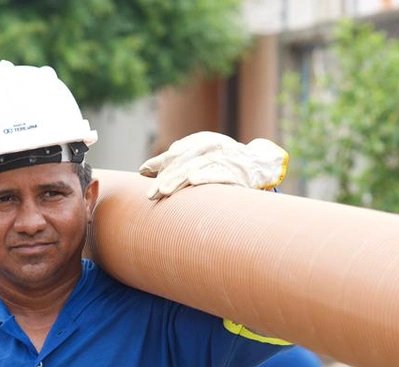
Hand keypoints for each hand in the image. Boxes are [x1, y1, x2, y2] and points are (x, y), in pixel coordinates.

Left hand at [139, 131, 288, 199]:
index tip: (143, 173)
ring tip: (165, 190)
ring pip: (197, 168)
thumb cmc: (221, 161)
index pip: (176, 154)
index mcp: (201, 141)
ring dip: (180, 179)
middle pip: (183, 162)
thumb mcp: (198, 156)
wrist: (256, 164)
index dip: (159, 163)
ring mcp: (223, 158)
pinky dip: (207, 176)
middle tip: (151, 193)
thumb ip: (174, 161)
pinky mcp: (235, 171)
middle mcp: (211, 146)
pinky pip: (219, 174)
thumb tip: (142, 170)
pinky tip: (194, 181)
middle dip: (166, 177)